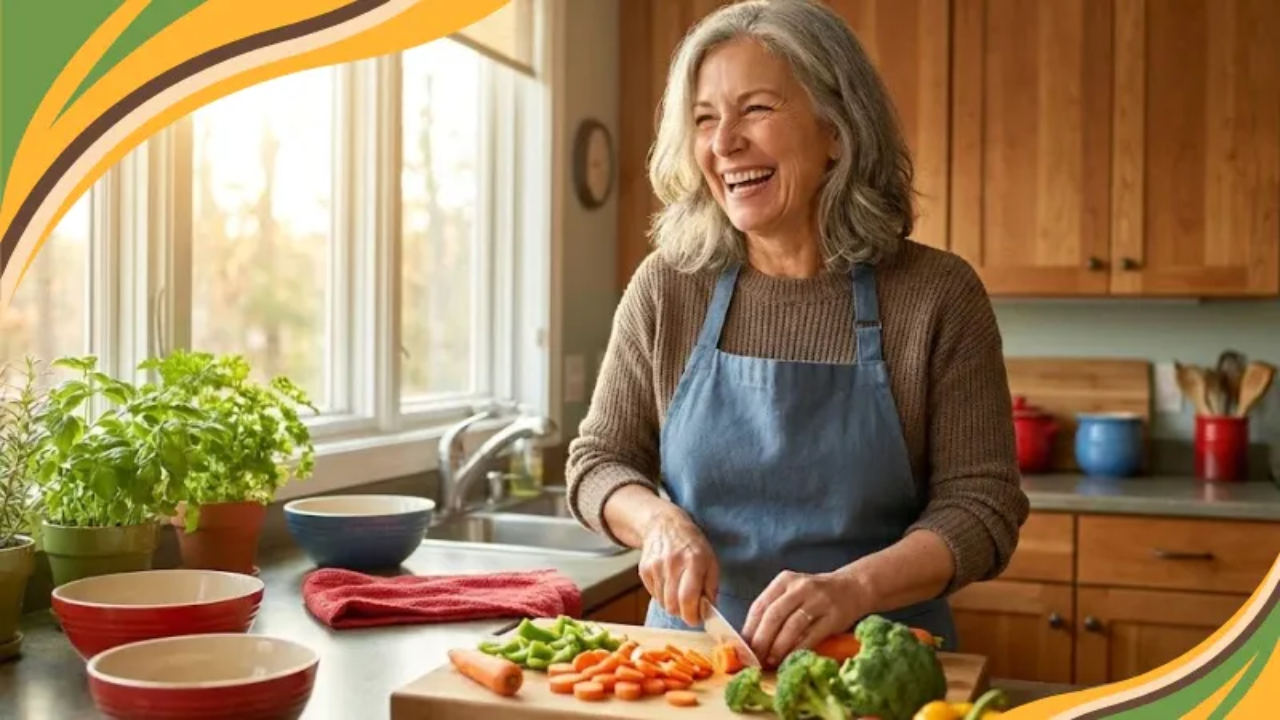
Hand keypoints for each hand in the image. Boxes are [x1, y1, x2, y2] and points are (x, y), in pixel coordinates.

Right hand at [638, 510, 718, 626]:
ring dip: (673, 604)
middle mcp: (672, 563)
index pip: (688, 598)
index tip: (697, 619)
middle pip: (673, 605)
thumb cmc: (692, 545)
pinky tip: (669, 583)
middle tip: (689, 608)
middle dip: (683, 613)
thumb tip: (709, 610)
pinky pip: (654, 595)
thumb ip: (711, 587)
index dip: (692, 615)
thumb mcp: (711, 561)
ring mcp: (655, 566)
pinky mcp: (644, 570)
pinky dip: (662, 596)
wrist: (664, 525)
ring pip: (663, 603)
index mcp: (693, 561)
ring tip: (679, 590)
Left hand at [742, 570, 864, 666]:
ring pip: (792, 626)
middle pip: (774, 615)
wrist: (852, 588)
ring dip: (779, 647)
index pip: (760, 605)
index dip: (749, 629)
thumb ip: (773, 610)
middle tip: (754, 659)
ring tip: (770, 661)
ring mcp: (818, 600)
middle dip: (761, 640)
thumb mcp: (792, 593)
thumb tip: (751, 641)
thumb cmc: (814, 596)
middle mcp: (800, 587)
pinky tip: (790, 659)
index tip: (742, 648)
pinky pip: (812, 635)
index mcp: (784, 580)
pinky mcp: (834, 616)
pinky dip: (798, 649)